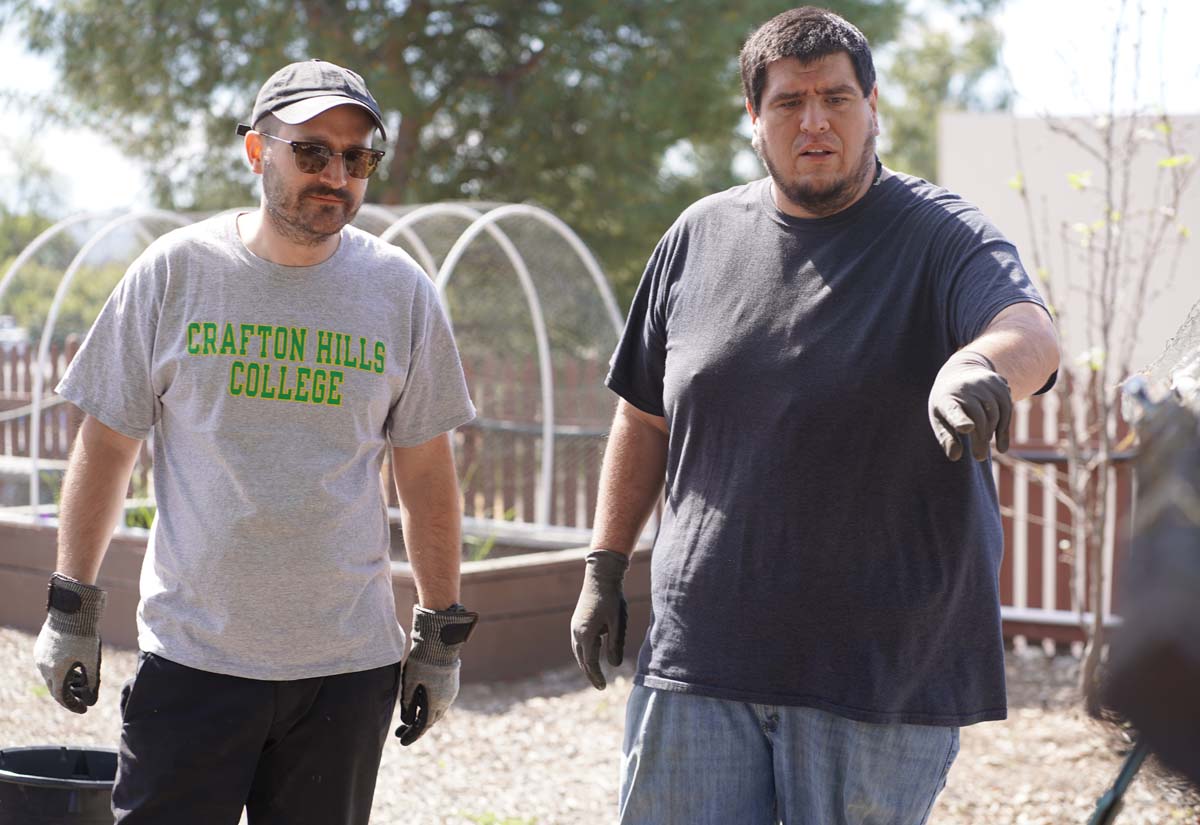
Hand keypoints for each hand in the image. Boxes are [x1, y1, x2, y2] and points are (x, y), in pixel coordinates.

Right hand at [33, 573, 106, 713]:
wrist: (72, 610)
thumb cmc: (84, 636)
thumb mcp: (92, 660)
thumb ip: (91, 682)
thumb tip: (91, 701)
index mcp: (56, 673)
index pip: (63, 698)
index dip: (74, 705)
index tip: (85, 709)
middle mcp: (44, 667)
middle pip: (56, 688)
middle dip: (69, 696)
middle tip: (82, 698)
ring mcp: (40, 656)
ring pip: (52, 676)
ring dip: (65, 682)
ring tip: (80, 682)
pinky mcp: (41, 647)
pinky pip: (49, 664)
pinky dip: (60, 670)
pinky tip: (73, 666)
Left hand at [395, 604, 477, 745]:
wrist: (441, 641)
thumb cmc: (422, 662)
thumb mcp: (410, 683)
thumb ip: (408, 704)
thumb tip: (407, 721)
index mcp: (436, 703)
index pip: (423, 726)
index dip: (412, 735)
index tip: (402, 742)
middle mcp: (446, 700)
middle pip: (430, 720)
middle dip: (415, 728)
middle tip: (401, 733)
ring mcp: (451, 691)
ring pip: (436, 710)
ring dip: (423, 716)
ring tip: (409, 720)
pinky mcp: (452, 683)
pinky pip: (441, 701)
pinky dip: (429, 706)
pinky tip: (421, 703)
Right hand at [570, 549, 628, 689]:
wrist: (600, 576)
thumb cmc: (612, 598)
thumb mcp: (617, 623)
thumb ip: (615, 644)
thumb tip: (614, 665)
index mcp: (586, 634)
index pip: (589, 662)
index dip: (596, 676)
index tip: (602, 688)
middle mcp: (576, 632)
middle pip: (582, 659)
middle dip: (590, 673)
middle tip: (600, 686)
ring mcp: (575, 626)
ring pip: (579, 651)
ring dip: (587, 662)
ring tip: (596, 673)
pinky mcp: (578, 621)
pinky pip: (580, 642)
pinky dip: (586, 651)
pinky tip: (595, 652)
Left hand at [928, 350, 1012, 461]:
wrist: (960, 371)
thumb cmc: (946, 402)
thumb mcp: (939, 419)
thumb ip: (946, 438)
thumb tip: (955, 457)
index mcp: (946, 398)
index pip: (953, 409)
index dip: (960, 419)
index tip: (966, 429)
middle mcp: (967, 388)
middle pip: (978, 417)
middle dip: (980, 439)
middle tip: (979, 457)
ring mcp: (985, 384)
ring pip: (995, 414)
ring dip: (991, 434)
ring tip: (983, 451)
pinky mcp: (1001, 385)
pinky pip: (1007, 410)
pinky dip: (1004, 429)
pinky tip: (1000, 445)